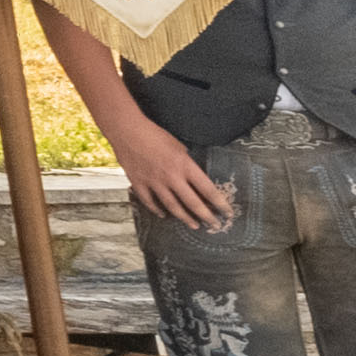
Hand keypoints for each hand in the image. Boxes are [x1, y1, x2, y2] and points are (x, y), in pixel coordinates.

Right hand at [107, 117, 222, 233]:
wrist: (127, 130)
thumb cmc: (155, 134)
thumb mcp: (179, 146)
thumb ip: (186, 163)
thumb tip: (192, 177)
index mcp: (185, 166)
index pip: (208, 189)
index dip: (220, 203)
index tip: (227, 212)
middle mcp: (172, 177)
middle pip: (193, 203)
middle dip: (206, 216)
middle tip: (214, 225)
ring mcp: (154, 182)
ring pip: (172, 206)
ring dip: (185, 217)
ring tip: (194, 225)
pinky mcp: (139, 183)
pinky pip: (149, 201)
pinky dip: (156, 210)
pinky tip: (163, 215)